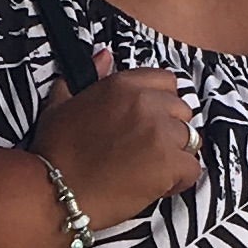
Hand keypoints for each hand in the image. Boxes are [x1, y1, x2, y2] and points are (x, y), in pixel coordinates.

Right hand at [34, 46, 204, 230]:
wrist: (55, 192)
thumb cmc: (55, 152)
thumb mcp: (62, 104)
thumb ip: (89, 77)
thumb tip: (103, 55)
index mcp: (123, 85)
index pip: (167, 82)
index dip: (162, 104)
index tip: (150, 122)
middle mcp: (145, 103)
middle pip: (182, 111)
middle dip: (170, 131)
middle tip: (147, 151)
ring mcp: (159, 132)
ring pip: (189, 140)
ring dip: (174, 156)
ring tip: (150, 171)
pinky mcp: (168, 163)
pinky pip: (192, 169)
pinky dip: (179, 181)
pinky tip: (157, 187)